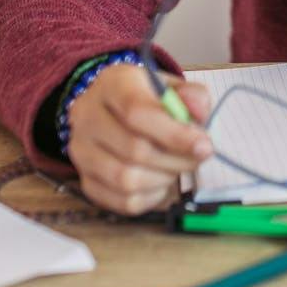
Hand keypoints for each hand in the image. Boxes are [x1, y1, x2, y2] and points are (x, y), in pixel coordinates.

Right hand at [63, 64, 213, 215]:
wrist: (113, 111)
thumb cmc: (148, 99)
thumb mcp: (172, 87)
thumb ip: (193, 96)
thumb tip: (198, 113)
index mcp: (112, 84)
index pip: (137, 112)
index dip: (174, 134)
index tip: (204, 147)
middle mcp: (87, 116)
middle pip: (134, 149)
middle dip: (176, 159)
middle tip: (196, 158)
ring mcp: (81, 151)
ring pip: (126, 180)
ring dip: (163, 179)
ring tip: (176, 167)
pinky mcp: (85, 181)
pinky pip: (123, 202)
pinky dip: (151, 197)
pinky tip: (160, 181)